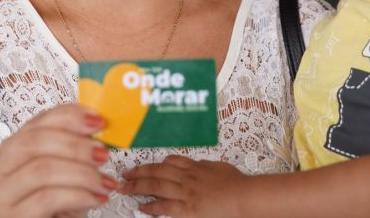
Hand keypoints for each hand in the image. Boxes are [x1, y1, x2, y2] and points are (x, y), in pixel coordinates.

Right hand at [0, 104, 116, 217]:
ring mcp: (1, 196)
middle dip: (74, 145)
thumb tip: (97, 123)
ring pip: (41, 169)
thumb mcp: (69, 168)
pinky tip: (96, 197)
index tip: (98, 122)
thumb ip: (75, 143)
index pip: (36, 122)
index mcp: (11, 149)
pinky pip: (47, 198)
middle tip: (102, 153)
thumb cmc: (63, 203)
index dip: (69, 117)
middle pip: (33, 142)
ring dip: (82, 173)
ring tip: (104, 182)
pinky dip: (79, 195)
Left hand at [121, 155, 248, 217]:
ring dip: (138, 186)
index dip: (155, 164)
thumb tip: (196, 164)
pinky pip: (165, 206)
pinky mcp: (188, 209)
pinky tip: (142, 206)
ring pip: (157, 185)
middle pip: (158, 171)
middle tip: (125, 174)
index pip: (170, 161)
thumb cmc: (237, 183)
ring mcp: (186, 192)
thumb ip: (205, 166)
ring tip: (125, 188)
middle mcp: (187, 177)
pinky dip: (152, 205)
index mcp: (195, 166)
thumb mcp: (219, 167)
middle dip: (139, 172)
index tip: (146, 166)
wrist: (244, 196)